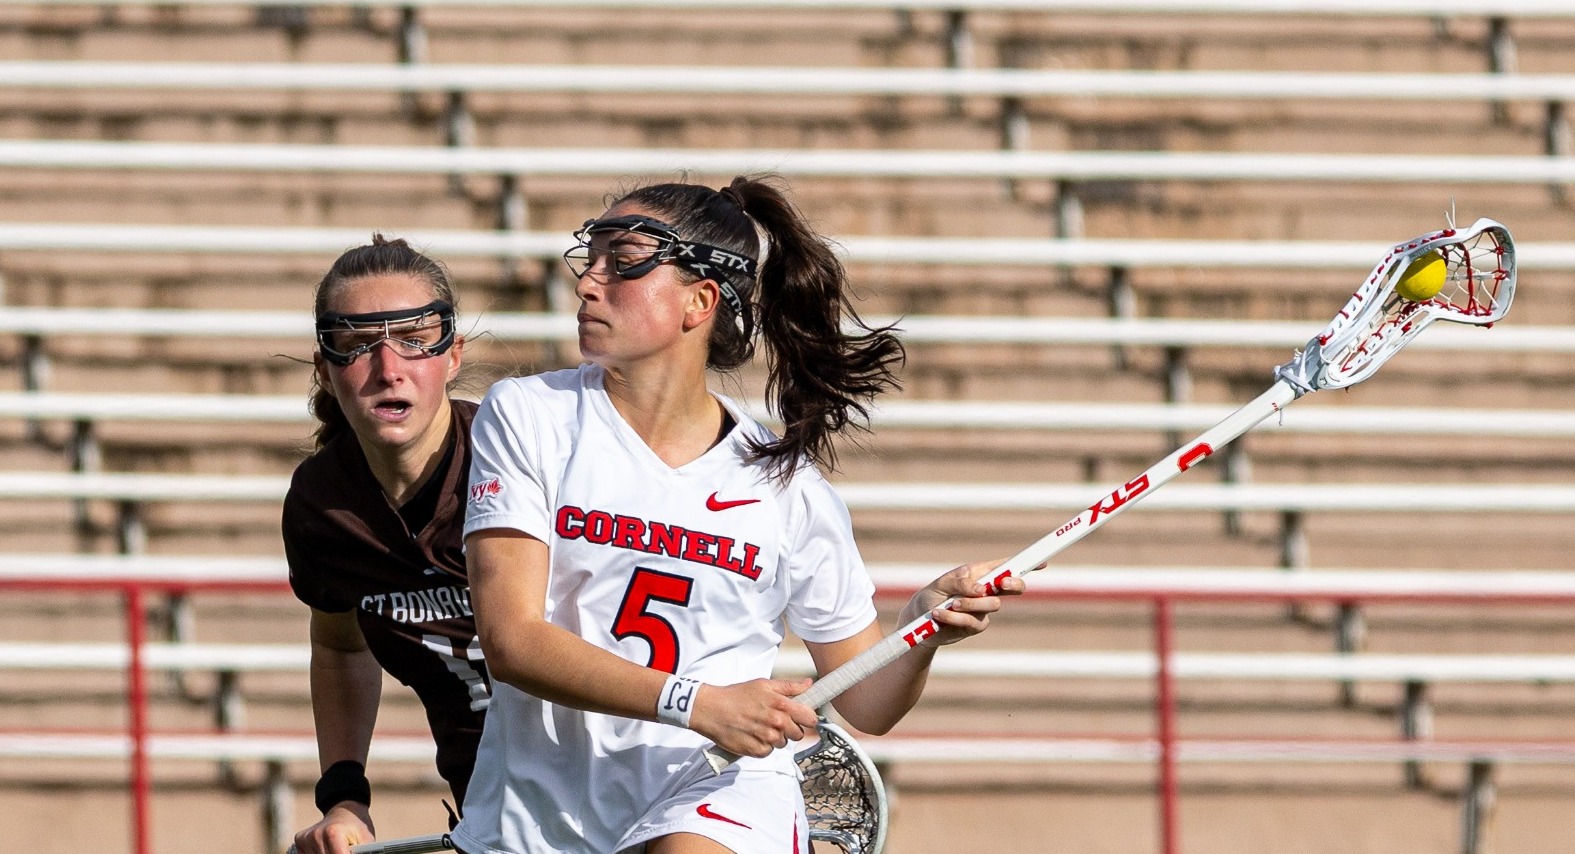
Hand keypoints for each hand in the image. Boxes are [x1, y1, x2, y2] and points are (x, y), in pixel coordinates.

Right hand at [290, 802, 374, 853]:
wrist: (344, 812)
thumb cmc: (357, 828)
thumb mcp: (366, 841)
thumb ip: (361, 853)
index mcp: (333, 833)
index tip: (350, 852)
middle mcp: (316, 835)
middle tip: (344, 848)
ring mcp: (306, 838)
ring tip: (337, 847)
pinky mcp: (300, 840)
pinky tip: (327, 848)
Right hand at [688, 677, 819, 758]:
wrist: (711, 709)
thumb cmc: (736, 695)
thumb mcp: (763, 684)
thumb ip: (789, 686)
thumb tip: (808, 684)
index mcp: (781, 704)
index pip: (810, 718)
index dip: (808, 718)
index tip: (803, 718)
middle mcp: (777, 722)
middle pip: (798, 734)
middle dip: (790, 729)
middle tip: (775, 721)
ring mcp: (767, 738)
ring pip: (782, 743)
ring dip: (775, 737)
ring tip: (760, 726)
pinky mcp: (756, 751)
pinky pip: (768, 752)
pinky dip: (763, 746)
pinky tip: (753, 735)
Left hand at [905, 558, 1023, 647]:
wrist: (918, 621)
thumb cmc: (931, 596)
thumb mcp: (943, 583)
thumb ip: (962, 582)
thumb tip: (981, 589)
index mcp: (980, 574)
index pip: (1006, 567)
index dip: (1026, 564)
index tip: (1043, 562)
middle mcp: (986, 591)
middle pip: (1014, 587)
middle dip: (1014, 584)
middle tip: (1004, 583)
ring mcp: (983, 610)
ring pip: (993, 604)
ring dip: (970, 603)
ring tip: (950, 603)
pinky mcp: (975, 626)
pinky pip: (973, 621)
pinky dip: (955, 617)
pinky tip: (940, 614)